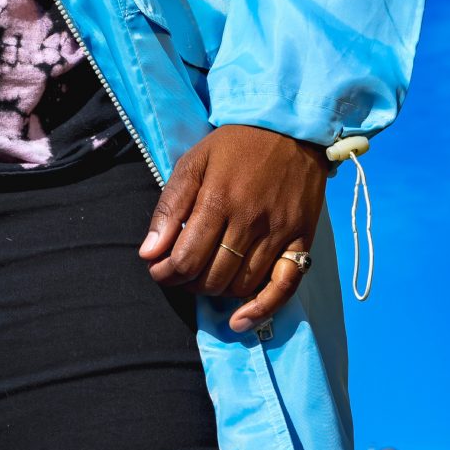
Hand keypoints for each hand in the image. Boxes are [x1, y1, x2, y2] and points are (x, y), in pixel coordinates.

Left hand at [137, 124, 327, 332]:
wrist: (289, 129)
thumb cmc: (234, 145)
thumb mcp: (193, 162)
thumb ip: (169, 207)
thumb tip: (148, 252)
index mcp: (217, 198)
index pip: (185, 258)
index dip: (166, 273)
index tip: (158, 270)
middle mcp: (249, 220)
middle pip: (212, 276)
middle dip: (187, 283)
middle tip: (178, 275)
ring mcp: (278, 233)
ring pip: (241, 284)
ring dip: (216, 291)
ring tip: (203, 280)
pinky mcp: (302, 240)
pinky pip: (284, 287)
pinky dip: (262, 309)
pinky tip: (240, 321)